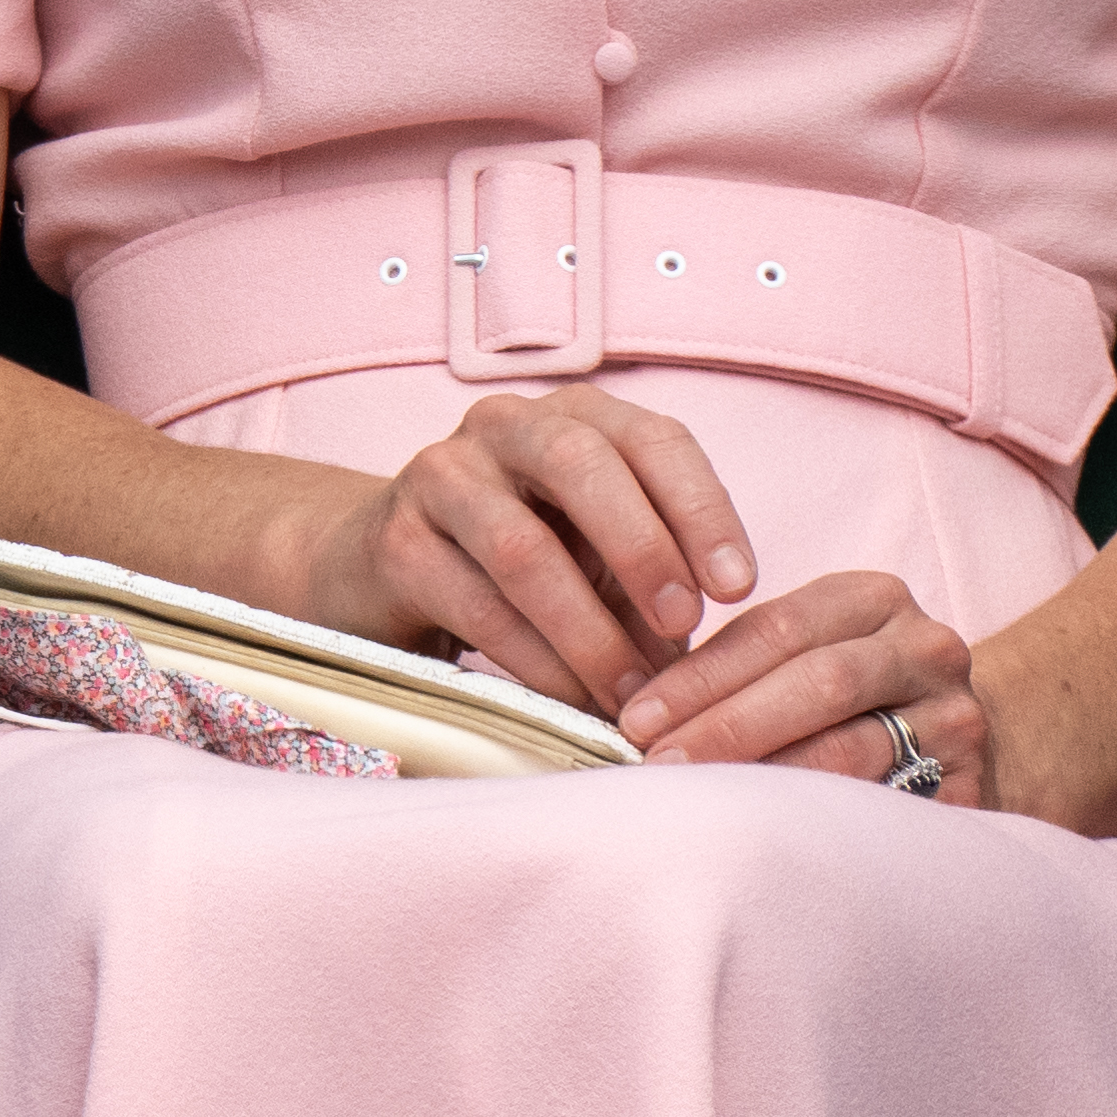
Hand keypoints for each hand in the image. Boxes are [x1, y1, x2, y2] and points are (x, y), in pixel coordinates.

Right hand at [302, 385, 760, 715]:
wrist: (377, 569)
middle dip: (643, 548)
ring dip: (587, 629)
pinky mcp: (396, 542)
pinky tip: (568, 699)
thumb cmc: (516, 561)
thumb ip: (652, 583)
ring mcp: (441, 477)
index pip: (653, 438)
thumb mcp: (594, 553)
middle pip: (582, 464)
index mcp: (574, 417)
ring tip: (628, 690)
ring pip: (524, 548)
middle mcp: (505, 427)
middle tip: (683, 625)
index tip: (739, 584)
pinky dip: (533, 660)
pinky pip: (475, 605)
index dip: (702, 508)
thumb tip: (713, 659)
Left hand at [614, 572, 990, 805]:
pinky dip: (819, 822)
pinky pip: (882, 808)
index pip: (778, 626)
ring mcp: (955, 716)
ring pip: (850, 749)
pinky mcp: (969, 785)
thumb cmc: (854, 699)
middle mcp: (925, 646)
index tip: (637, 720)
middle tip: (659, 767)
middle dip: (727, 726)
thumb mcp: (812, 654)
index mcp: (875, 597)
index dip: (702, 675)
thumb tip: (636, 719)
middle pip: (817, 681)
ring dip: (766, 779)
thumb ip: (743, 668)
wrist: (964, 743)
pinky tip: (767, 838)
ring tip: (701, 806)